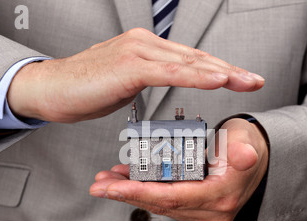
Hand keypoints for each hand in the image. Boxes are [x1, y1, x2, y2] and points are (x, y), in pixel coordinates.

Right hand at [7, 28, 263, 122]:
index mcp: (146, 49)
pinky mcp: (129, 66)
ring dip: (221, 72)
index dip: (218, 70)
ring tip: (247, 81)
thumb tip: (162, 83)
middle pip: (196, 58)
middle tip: (255, 79)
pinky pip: (170, 72)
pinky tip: (218, 80)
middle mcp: (145, 44)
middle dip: (229, 70)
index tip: (241, 80)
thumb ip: (147, 79)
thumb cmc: (85, 88)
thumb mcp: (124, 83)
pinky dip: (196, 77)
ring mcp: (137, 52)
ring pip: (188, 63)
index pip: (190, 60)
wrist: (51, 90)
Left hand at [90, 118, 268, 220]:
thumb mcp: (246, 141)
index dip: (139, 192)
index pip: (172, 198)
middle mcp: (212, 212)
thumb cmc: (249, 146)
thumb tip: (243, 156)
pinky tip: (127, 180)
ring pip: (160, 204)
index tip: (111, 187)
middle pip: (160, 204)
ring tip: (106, 180)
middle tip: (98, 185)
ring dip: (131, 192)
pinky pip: (166, 201)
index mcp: (220, 196)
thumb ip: (242, 149)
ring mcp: (204, 213)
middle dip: (126, 194)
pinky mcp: (198, 209)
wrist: (259, 156)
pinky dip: (145, 191)